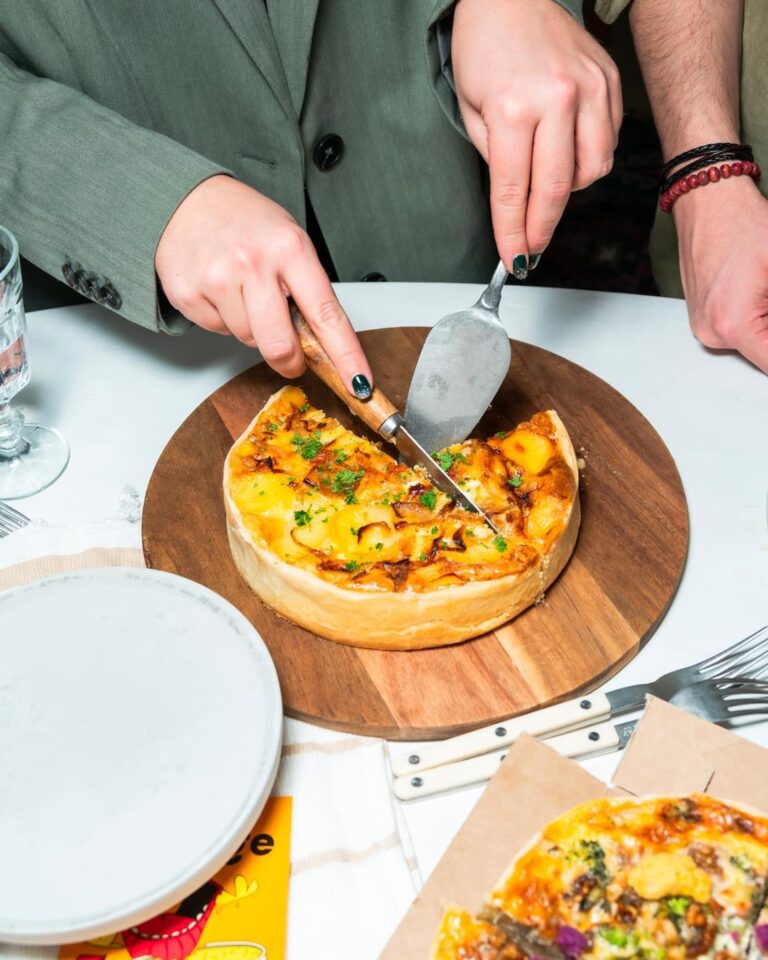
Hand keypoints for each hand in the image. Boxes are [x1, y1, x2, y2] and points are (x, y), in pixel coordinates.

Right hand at [155, 175, 371, 393]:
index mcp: (290, 248)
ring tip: (243, 291)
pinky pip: (218, 330)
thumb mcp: (289, 242)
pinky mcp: (188, 294)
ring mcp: (218, 279)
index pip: (327, 315)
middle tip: (291, 355)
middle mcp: (254, 263)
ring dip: (252, 329)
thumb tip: (323, 344)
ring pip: (248, 340)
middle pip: (280, 345)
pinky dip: (223, 319)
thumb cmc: (247, 224)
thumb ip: (307, 289)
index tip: (359, 383)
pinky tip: (220, 290)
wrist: (187, 200)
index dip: (346, 355)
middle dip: (290, 360)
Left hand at [452, 0, 621, 273]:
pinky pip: (606, 143)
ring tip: (547, 191)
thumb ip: (495, 159)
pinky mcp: (609, 83)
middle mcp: (556, 99)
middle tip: (531, 249)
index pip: (514, 191)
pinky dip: (588, 161)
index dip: (513, 234)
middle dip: (541, 229)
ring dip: (569, 194)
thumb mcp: (472, 110)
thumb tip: (515, 204)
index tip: (513, 259)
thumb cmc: (484, 49)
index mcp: (513, 108)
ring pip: (592, 171)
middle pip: (557, 190)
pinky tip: (567, 157)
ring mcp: (589, 89)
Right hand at [673, 178, 767, 373]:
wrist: (708, 201)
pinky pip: (739, 330)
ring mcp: (704, 327)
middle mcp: (712, 334)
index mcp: (733, 325)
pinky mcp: (703, 317)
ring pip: (754, 342)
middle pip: (765, 352)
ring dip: (767, 323)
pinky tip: (758, 289)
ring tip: (763, 284)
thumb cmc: (742, 223)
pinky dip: (756, 317)